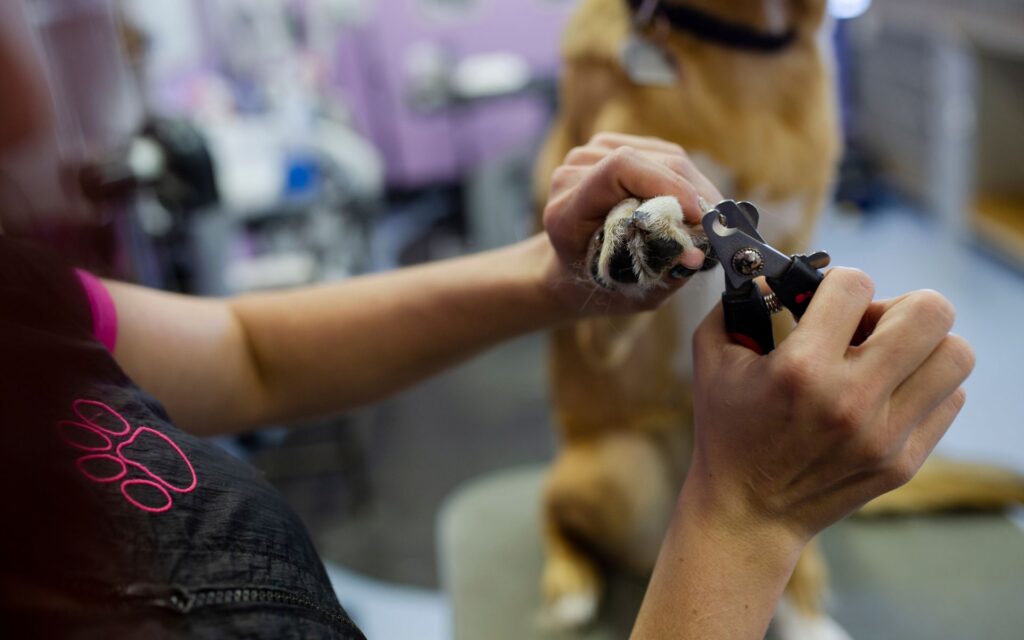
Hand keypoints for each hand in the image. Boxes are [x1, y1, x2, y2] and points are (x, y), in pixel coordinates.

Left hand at [540, 133, 721, 315]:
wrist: (570, 267)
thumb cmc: (598, 283)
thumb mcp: (628, 291)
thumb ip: (662, 274)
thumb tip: (697, 256)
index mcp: (565, 211)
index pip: (619, 169)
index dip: (666, 185)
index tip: (697, 216)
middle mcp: (571, 175)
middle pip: (647, 162)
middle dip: (691, 192)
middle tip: (716, 224)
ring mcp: (588, 155)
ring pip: (663, 156)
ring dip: (694, 187)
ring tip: (706, 219)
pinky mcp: (610, 147)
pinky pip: (663, 154)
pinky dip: (685, 180)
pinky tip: (690, 205)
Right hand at [687, 268, 974, 543]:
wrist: (748, 512)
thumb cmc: (727, 430)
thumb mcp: (712, 360)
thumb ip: (739, 303)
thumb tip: (775, 272)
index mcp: (801, 368)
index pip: (855, 284)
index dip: (839, 283)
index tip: (825, 303)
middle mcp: (851, 399)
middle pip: (929, 312)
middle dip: (897, 305)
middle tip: (868, 327)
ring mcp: (886, 434)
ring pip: (955, 354)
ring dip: (922, 345)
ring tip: (886, 359)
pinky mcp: (905, 461)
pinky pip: (950, 398)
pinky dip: (923, 385)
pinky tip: (887, 393)